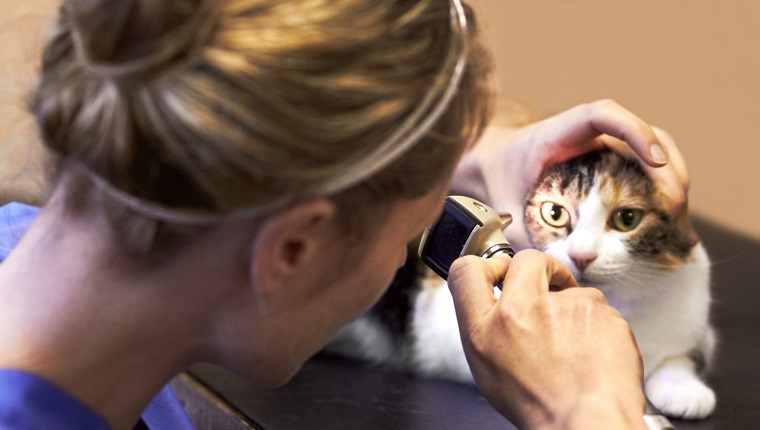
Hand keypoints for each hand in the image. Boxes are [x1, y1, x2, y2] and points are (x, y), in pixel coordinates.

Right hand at [447, 250, 646, 428]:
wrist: (588, 424)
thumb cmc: (541, 407)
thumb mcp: (489, 371)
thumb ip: (486, 330)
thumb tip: (494, 303)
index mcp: (485, 329)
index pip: (466, 271)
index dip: (485, 266)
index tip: (500, 273)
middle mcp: (520, 311)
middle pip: (525, 261)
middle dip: (541, 268)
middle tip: (550, 284)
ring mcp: (563, 307)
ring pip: (571, 290)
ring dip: (574, 309)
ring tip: (576, 348)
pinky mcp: (599, 310)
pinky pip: (599, 308)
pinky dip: (598, 326)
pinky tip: (594, 353)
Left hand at [451, 99, 695, 248]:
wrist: (490, 169)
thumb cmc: (497, 180)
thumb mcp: (503, 206)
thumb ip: (523, 232)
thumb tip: (559, 266)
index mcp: (559, 133)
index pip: (603, 115)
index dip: (633, 130)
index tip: (655, 158)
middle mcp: (590, 136)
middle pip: (644, 135)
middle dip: (667, 169)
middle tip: (673, 210)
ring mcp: (606, 150)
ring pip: (655, 152)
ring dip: (673, 183)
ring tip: (677, 223)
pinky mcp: (613, 169)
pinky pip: (647, 173)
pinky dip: (662, 196)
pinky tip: (671, 228)